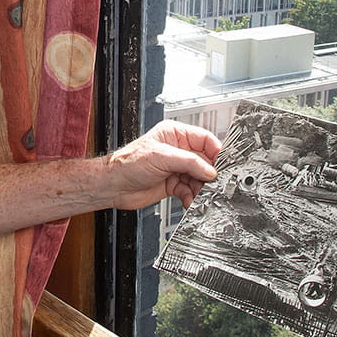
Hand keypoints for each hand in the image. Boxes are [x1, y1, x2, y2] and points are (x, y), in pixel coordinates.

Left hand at [104, 121, 221, 210]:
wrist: (113, 186)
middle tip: (212, 184)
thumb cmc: (128, 164)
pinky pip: (190, 190)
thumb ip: (189, 162)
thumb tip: (210, 170)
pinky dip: (192, 197)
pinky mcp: (173, 184)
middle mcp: (178, 150)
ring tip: (199, 195)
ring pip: (199, 178)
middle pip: (204, 161)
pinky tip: (189, 201)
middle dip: (208, 174)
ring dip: (201, 188)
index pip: (204, 140)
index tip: (222, 165)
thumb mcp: (162, 157)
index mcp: (175, 134)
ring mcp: (176, 168)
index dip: (216, 152)